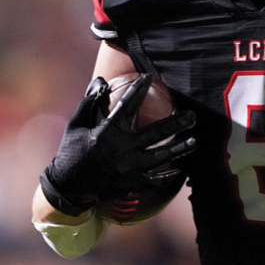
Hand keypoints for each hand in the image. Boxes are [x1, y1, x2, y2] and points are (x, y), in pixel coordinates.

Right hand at [40, 75, 195, 215]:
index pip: (127, 105)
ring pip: (161, 157)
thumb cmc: (72, 151)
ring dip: (179, 149)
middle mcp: (122, 149)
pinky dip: (168, 175)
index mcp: (107, 132)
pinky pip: (155, 180)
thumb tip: (101, 81)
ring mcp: (129, 168)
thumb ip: (89, 102)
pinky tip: (181, 169)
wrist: (69, 187)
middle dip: (175, 124)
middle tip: (192, 116)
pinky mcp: (132, 183)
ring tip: (195, 142)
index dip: (138, 89)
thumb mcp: (76, 124)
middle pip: (154, 133)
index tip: (150, 77)